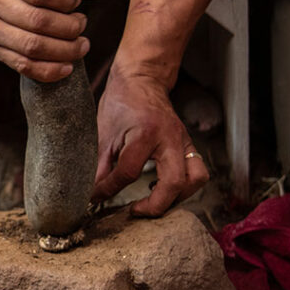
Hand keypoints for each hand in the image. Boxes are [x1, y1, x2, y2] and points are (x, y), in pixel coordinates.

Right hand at [0, 0, 88, 81]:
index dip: (65, 1)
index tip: (76, 0)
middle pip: (34, 22)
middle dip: (68, 28)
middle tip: (82, 25)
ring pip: (29, 47)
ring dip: (62, 51)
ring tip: (80, 46)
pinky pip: (21, 65)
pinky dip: (47, 71)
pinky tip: (66, 67)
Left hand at [92, 69, 207, 215]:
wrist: (143, 79)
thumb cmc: (122, 102)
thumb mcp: (104, 133)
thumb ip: (100, 166)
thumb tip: (93, 194)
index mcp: (145, 133)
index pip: (129, 172)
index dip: (109, 189)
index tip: (96, 197)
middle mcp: (170, 138)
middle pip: (176, 182)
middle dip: (156, 205)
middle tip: (135, 210)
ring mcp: (184, 141)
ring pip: (196, 179)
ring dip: (176, 197)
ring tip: (153, 201)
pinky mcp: (189, 144)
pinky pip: (196, 171)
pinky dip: (182, 187)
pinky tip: (159, 188)